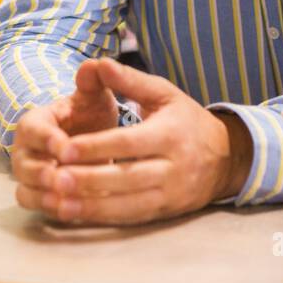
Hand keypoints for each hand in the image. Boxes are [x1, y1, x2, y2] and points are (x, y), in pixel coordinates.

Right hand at [10, 58, 119, 213]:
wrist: (88, 136)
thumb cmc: (89, 114)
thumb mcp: (93, 95)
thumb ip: (93, 80)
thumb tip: (96, 64)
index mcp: (35, 121)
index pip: (34, 130)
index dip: (48, 140)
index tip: (67, 148)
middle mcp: (25, 149)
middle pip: (23, 164)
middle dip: (43, 173)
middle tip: (65, 181)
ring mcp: (28, 174)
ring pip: (26, 188)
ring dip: (45, 196)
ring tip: (67, 201)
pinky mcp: (37, 194)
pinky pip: (34, 205)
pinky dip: (48, 209)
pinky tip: (71, 212)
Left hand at [15, 57, 253, 225]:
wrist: (226, 156)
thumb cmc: (186, 120)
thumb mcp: (164, 93)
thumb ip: (129, 80)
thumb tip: (99, 63)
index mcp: (170, 134)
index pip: (129, 143)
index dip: (97, 147)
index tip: (65, 148)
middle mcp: (173, 167)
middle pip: (126, 178)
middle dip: (89, 180)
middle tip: (55, 178)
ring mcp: (171, 193)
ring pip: (128, 204)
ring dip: (91, 206)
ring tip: (59, 202)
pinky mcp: (167, 212)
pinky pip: (132, 218)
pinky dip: (104, 218)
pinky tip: (78, 214)